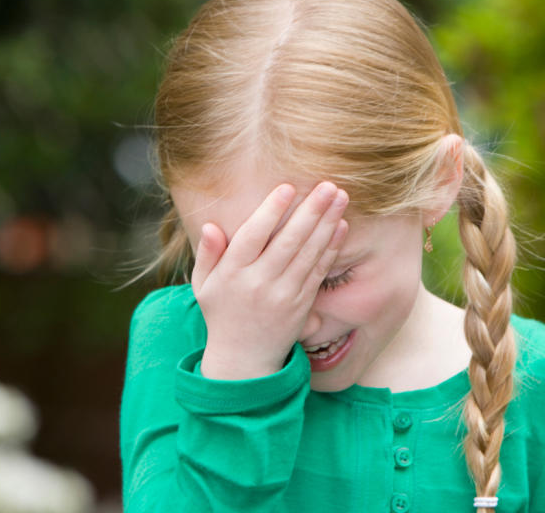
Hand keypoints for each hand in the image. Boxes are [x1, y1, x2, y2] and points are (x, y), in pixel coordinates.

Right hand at [191, 181, 349, 379]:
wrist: (243, 360)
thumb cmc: (222, 312)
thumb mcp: (204, 284)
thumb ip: (207, 254)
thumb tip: (211, 226)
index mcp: (233, 274)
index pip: (253, 236)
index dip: (271, 211)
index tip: (287, 187)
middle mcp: (259, 283)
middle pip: (288, 241)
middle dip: (311, 210)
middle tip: (328, 185)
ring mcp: (284, 295)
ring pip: (308, 253)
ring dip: (327, 223)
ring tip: (339, 197)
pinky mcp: (302, 305)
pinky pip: (318, 271)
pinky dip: (331, 248)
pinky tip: (340, 226)